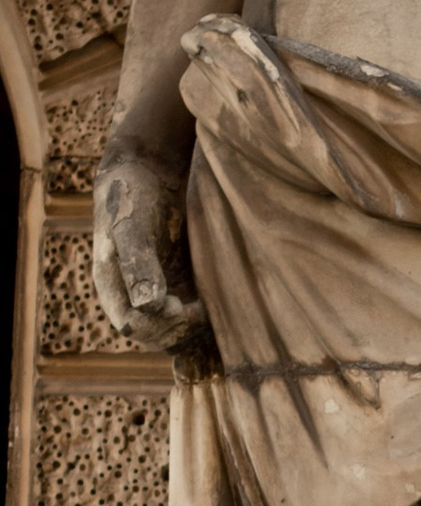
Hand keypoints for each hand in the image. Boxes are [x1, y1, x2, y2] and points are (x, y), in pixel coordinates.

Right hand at [93, 142, 204, 349]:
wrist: (146, 171)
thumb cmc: (131, 195)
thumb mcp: (131, 226)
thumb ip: (138, 265)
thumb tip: (149, 306)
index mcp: (113, 284)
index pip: (131, 325)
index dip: (156, 326)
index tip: (182, 309)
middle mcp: (133, 293)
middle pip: (153, 333)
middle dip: (178, 330)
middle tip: (203, 313)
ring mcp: (158, 289)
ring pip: (174, 327)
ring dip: (194, 329)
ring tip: (214, 312)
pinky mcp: (180, 282)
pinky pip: (191, 312)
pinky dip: (205, 316)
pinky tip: (223, 305)